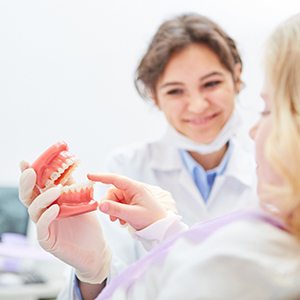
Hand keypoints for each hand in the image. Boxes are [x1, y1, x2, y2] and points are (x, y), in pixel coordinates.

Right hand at [19, 163, 110, 283]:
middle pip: (28, 197)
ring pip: (34, 210)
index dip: (29, 174)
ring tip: (56, 189)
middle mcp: (43, 212)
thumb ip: (72, 186)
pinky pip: (42, 227)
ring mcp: (44, 226)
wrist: (96, 247)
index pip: (36, 186)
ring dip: (43, 198)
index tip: (25, 162)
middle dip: (27, 183)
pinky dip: (47, 216)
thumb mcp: (80, 200)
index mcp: (49, 202)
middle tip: (31, 172)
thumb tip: (68, 167)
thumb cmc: (87, 224)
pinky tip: (55, 209)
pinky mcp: (47, 240)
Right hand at [87, 173, 177, 229]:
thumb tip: (100, 205)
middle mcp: (133, 190)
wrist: (161, 228)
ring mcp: (132, 196)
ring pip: (114, 199)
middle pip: (113, 191)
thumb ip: (116, 209)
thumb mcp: (132, 215)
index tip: (89, 175)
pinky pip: (119, 204)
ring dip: (113, 209)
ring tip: (118, 221)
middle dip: (109, 203)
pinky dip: (117, 212)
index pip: (116, 179)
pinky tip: (123, 221)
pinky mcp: (132, 202)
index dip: (102, 176)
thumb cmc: (151, 220)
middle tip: (111, 217)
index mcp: (136, 188)